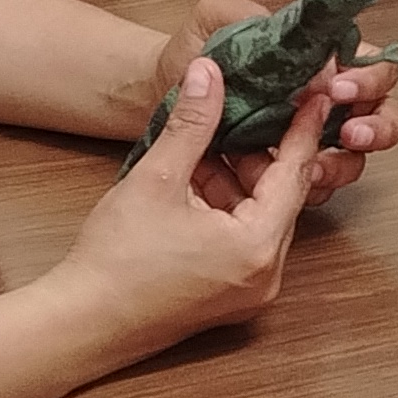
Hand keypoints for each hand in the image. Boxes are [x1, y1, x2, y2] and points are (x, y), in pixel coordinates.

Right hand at [50, 62, 331, 358]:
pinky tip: (198, 179)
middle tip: (248, 109)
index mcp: (257, 247)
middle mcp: (265, 274)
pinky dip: (227, 208)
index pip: (294, 173)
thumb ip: (191, 123)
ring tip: (210, 142)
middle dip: (260, 153)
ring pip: (259, 218)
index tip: (315, 94)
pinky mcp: (229, 297)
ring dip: (238, 180)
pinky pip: (242, 240)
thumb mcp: (157, 178)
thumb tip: (208, 73)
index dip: (301, 129)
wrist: (82, 324)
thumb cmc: (116, 260)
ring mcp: (249, 291)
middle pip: (280, 198)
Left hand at [150, 0, 397, 213]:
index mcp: (320, 60)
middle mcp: (323, 102)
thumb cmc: (192, 50)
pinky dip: (291, 191)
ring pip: (349, 163)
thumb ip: (254, 16)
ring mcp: (306, 142)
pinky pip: (305, 192)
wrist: (155, 91)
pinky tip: (264, 185)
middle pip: (384, 119)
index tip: (337, 88)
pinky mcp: (281, 177)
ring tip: (308, 167)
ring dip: (334, 166)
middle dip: (377, 129)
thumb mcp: (218, 15)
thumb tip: (303, 59)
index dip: (370, 80)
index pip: (374, 67)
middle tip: (348, 133)